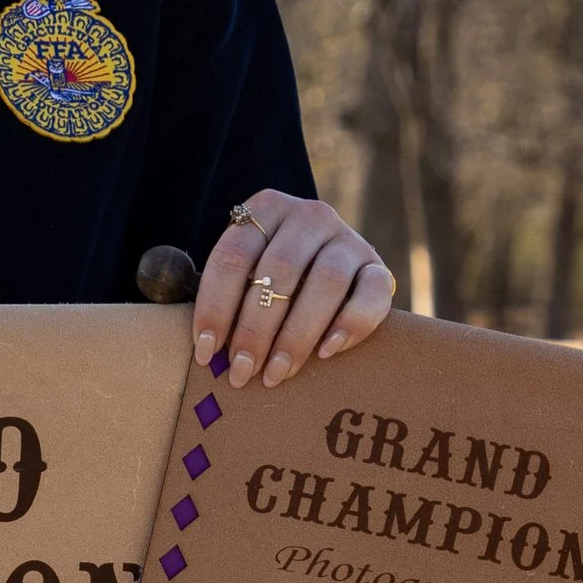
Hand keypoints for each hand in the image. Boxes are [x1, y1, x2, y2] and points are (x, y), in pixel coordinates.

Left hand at [196, 191, 393, 387]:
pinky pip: (373, 293)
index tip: (206, 351)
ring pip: (326, 282)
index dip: (215, 306)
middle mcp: (310, 216)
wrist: (326, 262)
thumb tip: (203, 347)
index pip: (234, 255)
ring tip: (276, 373)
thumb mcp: (244, 269)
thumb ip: (223, 292)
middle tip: (241, 371)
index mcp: (266, 209)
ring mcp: (348, 238)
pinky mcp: (378, 265)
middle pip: (279, 271)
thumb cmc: (270, 275)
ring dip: (297, 335)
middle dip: (255, 329)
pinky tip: (327, 352)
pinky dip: (351, 324)